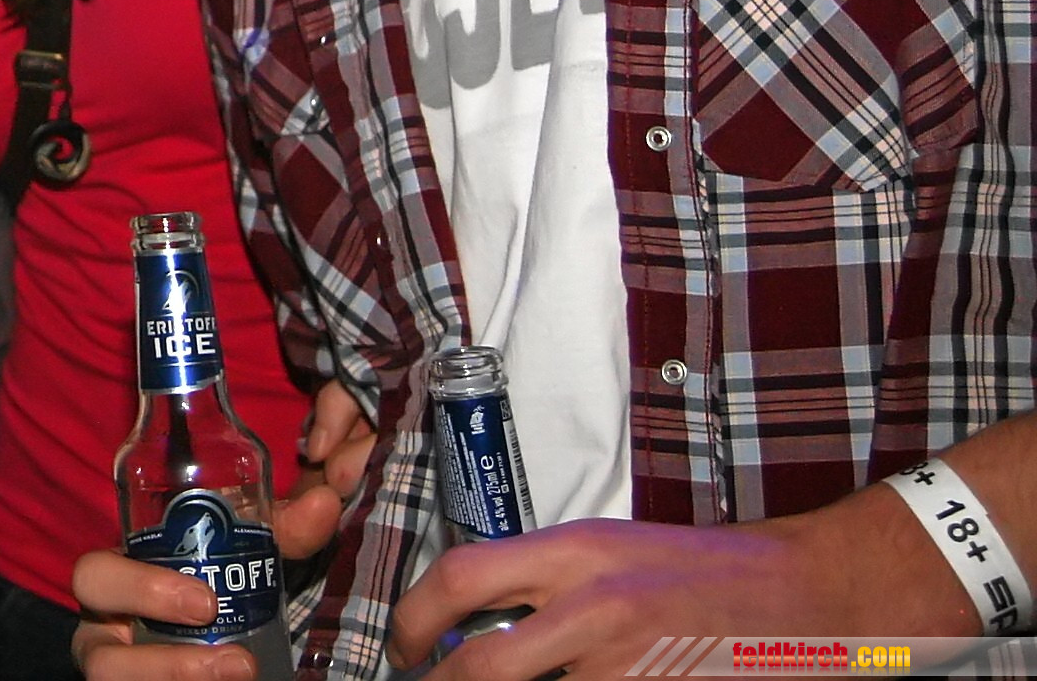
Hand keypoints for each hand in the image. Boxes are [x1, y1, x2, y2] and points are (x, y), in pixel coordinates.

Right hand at [71, 380, 375, 680]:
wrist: (220, 625)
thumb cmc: (217, 576)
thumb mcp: (244, 552)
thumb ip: (282, 529)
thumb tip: (323, 502)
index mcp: (118, 581)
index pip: (92, 576)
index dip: (139, 589)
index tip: (208, 602)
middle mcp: (108, 633)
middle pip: (95, 654)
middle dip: (160, 663)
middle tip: (235, 660)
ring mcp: (120, 670)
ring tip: (243, 675)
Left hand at [391, 506, 969, 680]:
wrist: (809, 591)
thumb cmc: (709, 571)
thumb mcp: (613, 551)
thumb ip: (545, 580)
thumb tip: (477, 620)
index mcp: (575, 553)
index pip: (461, 577)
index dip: (415, 618)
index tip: (407, 645)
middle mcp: (594, 607)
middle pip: (482, 666)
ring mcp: (626, 663)